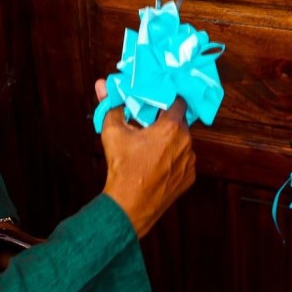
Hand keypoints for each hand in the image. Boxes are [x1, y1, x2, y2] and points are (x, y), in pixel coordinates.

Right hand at [98, 78, 196, 237]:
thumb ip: (112, 105)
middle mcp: (186, 143)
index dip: (167, 99)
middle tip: (148, 123)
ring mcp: (189, 161)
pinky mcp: (189, 177)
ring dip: (170, 141)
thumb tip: (102, 86)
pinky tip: (156, 164)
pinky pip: (183, 161)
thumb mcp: (113, 133)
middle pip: (179, 123)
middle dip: (165, 121)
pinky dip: (173, 159)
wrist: (129, 206)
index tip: (156, 100)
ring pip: (182, 142)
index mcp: (171, 128)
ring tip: (150, 147)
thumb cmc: (122, 168)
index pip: (178, 102)